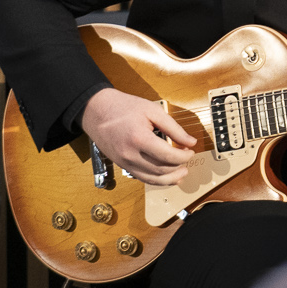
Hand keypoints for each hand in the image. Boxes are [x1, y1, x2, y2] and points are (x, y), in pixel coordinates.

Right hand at [79, 87, 196, 185]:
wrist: (96, 111)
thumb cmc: (123, 107)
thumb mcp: (152, 110)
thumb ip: (173, 128)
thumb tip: (191, 142)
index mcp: (139, 139)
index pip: (168, 156)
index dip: (184, 157)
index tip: (190, 151)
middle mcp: (130, 155)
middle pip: (162, 170)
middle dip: (179, 167)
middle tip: (188, 160)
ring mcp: (125, 163)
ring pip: (153, 179)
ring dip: (171, 179)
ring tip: (182, 172)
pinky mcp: (122, 166)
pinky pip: (142, 178)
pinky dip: (157, 180)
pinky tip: (167, 177)